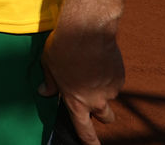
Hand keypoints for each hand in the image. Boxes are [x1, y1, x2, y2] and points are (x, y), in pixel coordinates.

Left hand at [39, 23, 124, 144]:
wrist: (86, 30)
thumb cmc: (63, 47)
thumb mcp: (48, 65)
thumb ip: (49, 82)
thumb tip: (44, 91)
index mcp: (76, 102)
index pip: (84, 130)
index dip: (89, 142)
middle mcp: (96, 101)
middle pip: (106, 118)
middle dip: (102, 113)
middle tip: (95, 100)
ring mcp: (110, 90)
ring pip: (110, 96)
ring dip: (104, 88)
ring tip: (90, 66)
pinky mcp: (120, 77)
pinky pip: (114, 80)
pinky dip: (109, 74)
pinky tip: (99, 59)